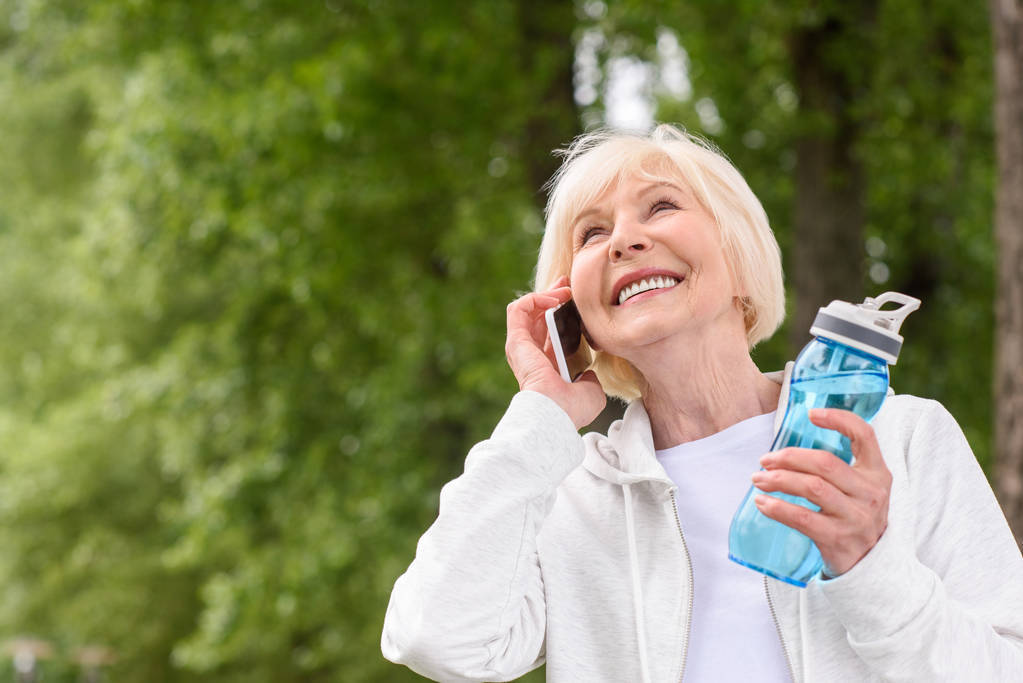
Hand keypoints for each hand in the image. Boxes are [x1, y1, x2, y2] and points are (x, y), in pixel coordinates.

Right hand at [504, 277, 605, 429]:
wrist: (556, 412)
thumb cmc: (572, 408)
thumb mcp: (590, 390)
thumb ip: (589, 379)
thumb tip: (588, 374)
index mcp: (547, 367)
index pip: (549, 332)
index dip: (562, 314)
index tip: (576, 301)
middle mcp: (532, 355)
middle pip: (538, 316)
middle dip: (553, 296)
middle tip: (569, 286)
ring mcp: (521, 347)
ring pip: (527, 309)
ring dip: (545, 295)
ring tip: (565, 291)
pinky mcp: (516, 340)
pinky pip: (519, 309)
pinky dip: (535, 298)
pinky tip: (553, 298)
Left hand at [751, 408, 892, 576]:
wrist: (872, 567)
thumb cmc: (856, 517)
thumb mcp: (862, 489)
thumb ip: (841, 467)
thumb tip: (792, 449)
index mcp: (877, 473)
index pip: (864, 435)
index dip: (838, 419)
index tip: (811, 414)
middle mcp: (870, 493)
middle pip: (824, 463)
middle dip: (789, 457)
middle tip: (765, 459)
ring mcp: (856, 517)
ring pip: (811, 487)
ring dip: (778, 480)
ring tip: (758, 479)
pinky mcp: (838, 538)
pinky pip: (802, 517)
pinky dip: (777, 508)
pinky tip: (762, 503)